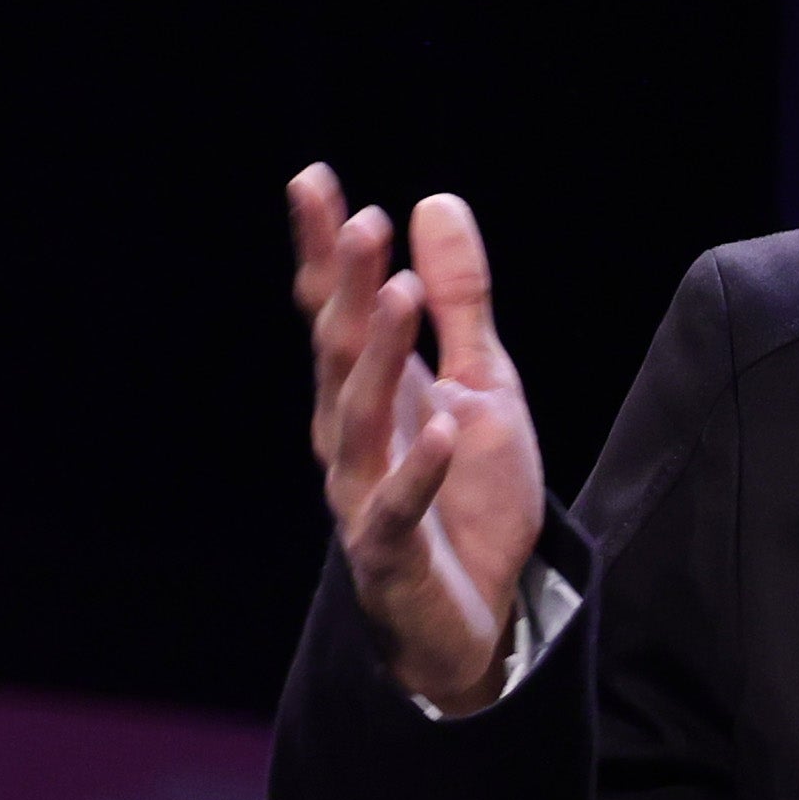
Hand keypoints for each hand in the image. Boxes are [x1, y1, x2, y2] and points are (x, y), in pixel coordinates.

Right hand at [287, 165, 545, 709]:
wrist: (479, 619)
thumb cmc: (469, 500)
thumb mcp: (483, 383)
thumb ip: (460, 303)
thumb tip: (435, 202)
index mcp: (368, 391)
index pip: (334, 308)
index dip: (326, 248)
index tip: (315, 180)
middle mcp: (349, 436)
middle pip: (335, 352)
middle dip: (346, 286)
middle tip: (362, 221)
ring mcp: (362, 494)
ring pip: (359, 418)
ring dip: (377, 357)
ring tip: (399, 295)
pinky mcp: (389, 554)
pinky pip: (398, 509)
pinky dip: (421, 470)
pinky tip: (443, 427)